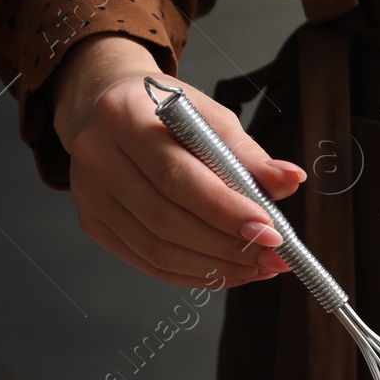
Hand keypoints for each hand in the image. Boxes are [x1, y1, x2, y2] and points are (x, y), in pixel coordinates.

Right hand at [51, 34, 304, 288]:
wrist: (106, 107)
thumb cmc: (163, 111)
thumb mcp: (208, 115)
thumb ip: (246, 153)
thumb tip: (290, 181)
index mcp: (124, 116)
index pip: (176, 174)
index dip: (225, 209)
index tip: (270, 230)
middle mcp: (97, 157)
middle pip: (165, 219)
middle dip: (227, 246)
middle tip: (273, 257)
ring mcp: (89, 195)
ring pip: (156, 249)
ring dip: (215, 266)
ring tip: (258, 267)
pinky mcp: (93, 224)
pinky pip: (147, 262)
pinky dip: (192, 273)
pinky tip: (227, 271)